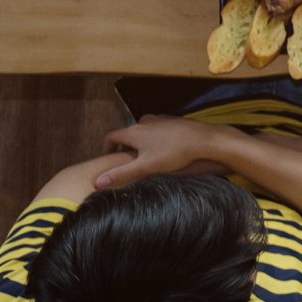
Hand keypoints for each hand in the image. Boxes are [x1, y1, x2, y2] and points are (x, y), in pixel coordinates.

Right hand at [95, 115, 234, 188]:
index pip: (111, 136)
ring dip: (139, 141)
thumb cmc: (174, 153)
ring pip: (142, 130)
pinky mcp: (172, 121)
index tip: (108, 157)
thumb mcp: (145, 166)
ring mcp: (159, 119)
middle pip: (127, 133)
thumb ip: (121, 173)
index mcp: (134, 132)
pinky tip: (163, 149)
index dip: (106, 147)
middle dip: (124, 146)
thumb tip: (97, 182)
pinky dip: (153, 137)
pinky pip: (156, 128)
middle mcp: (144, 122)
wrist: (204, 139)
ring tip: (144, 157)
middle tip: (126, 161)